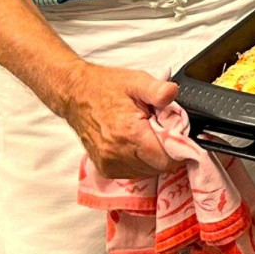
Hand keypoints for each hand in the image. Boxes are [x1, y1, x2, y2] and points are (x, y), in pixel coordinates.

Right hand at [54, 62, 181, 178]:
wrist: (75, 94)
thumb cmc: (106, 87)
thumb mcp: (136, 81)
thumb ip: (157, 89)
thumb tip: (173, 92)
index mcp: (130, 133)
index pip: (166, 158)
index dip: (179, 148)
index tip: (179, 135)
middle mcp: (118, 153)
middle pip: (158, 167)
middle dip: (166, 151)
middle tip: (163, 131)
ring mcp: (109, 164)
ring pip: (146, 172)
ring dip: (153, 158)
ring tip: (148, 135)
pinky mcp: (104, 168)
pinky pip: (132, 173)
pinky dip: (140, 162)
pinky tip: (137, 144)